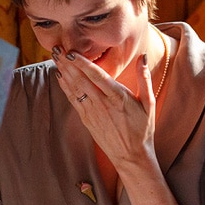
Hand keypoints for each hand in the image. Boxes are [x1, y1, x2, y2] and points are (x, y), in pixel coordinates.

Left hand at [52, 47, 155, 167]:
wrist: (132, 156)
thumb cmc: (142, 129)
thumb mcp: (149, 103)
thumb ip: (144, 79)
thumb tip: (142, 57)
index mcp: (118, 97)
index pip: (97, 76)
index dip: (83, 63)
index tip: (72, 52)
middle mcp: (103, 104)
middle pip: (81, 80)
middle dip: (68, 63)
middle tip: (57, 48)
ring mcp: (92, 113)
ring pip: (75, 89)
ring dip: (64, 72)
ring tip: (55, 58)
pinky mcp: (87, 120)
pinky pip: (73, 100)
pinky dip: (65, 87)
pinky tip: (60, 76)